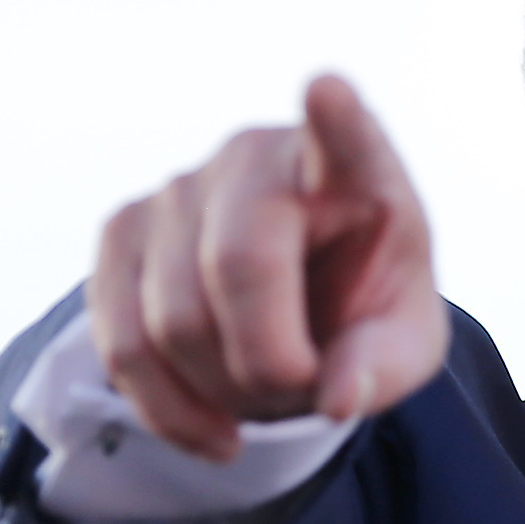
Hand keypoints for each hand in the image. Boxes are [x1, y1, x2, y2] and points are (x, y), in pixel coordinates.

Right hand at [86, 74, 450, 460]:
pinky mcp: (122, 230)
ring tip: (264, 394)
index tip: (329, 91)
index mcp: (352, 171)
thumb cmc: (362, 310)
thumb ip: (381, 366)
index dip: (336, 121)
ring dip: (223, 393)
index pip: (346, 140)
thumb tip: (336, 397)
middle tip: (303, 390)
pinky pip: (121, 344)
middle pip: (237, 265)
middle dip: (269, 365)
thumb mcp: (403, 347)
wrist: (300, 310)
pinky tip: (214, 432)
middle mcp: (258, 158)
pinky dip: (168, 411)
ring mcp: (180, 187)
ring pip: (171, 320)